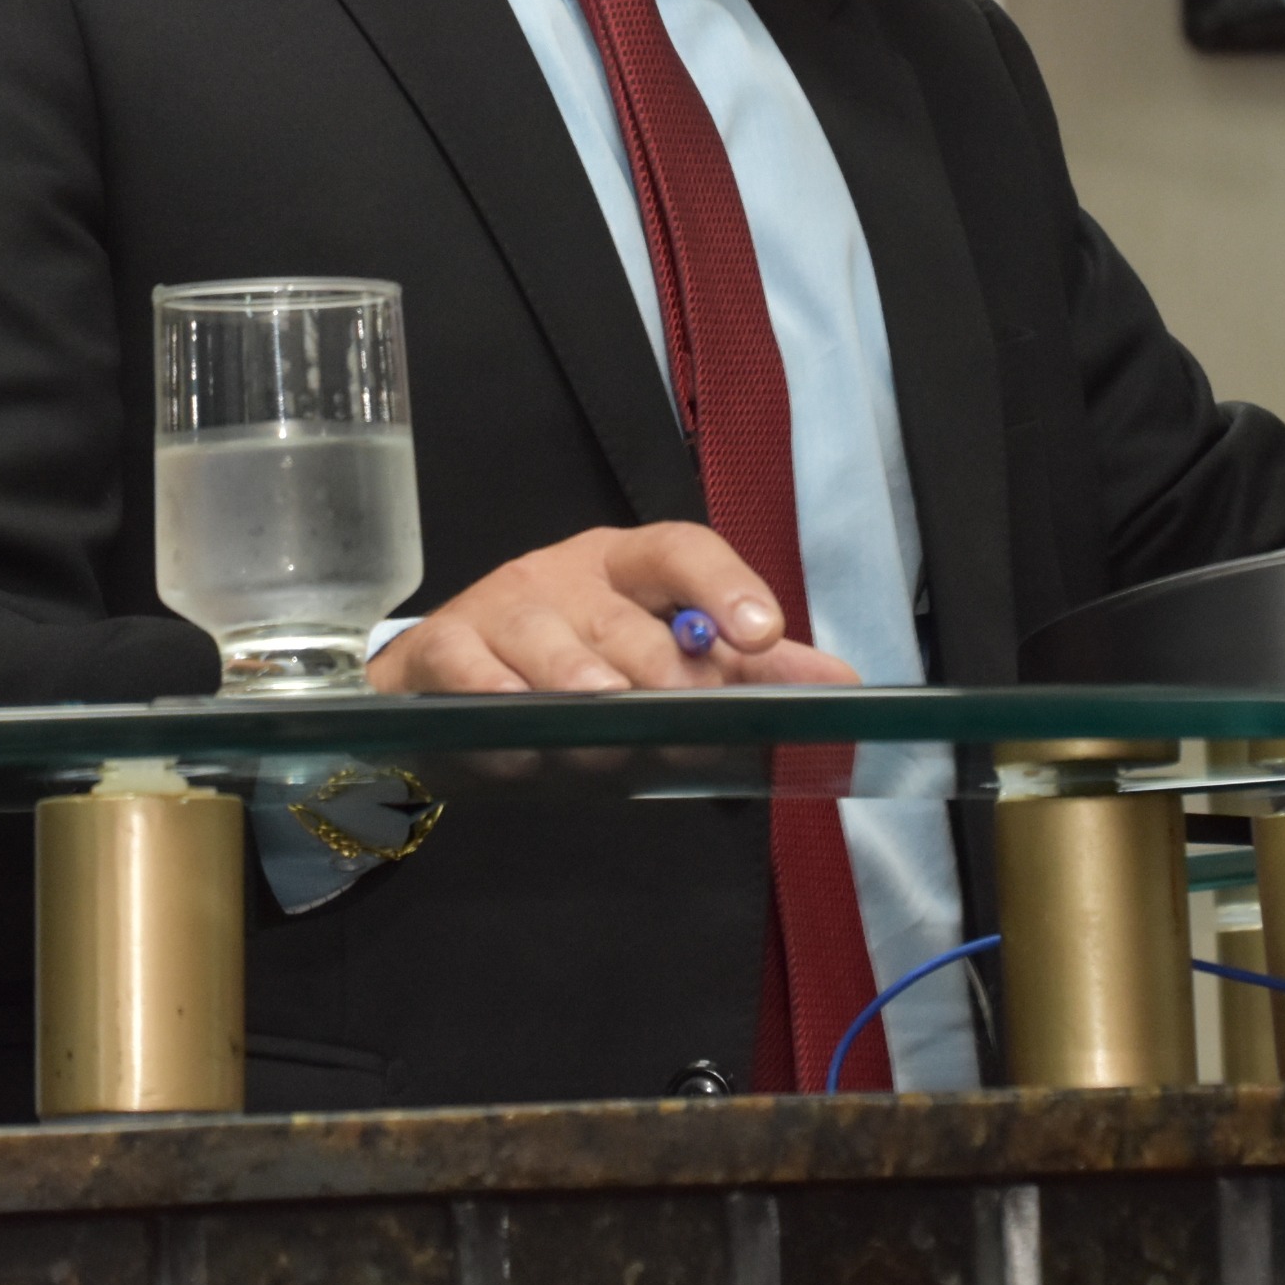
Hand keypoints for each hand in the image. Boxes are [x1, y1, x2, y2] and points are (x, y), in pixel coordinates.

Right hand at [366, 522, 858, 695]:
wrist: (446, 694)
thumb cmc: (571, 675)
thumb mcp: (656, 669)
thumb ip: (744, 675)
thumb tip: (841, 686)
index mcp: (628, 569)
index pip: (682, 550)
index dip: (726, 584)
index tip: (765, 632)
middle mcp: (566, 575)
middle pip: (622, 615)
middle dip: (658, 666)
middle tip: (690, 708)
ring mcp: (501, 606)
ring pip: (545, 637)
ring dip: (578, 678)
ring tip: (607, 708)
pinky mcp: (442, 646)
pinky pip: (470, 672)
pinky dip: (495, 703)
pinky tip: (519, 734)